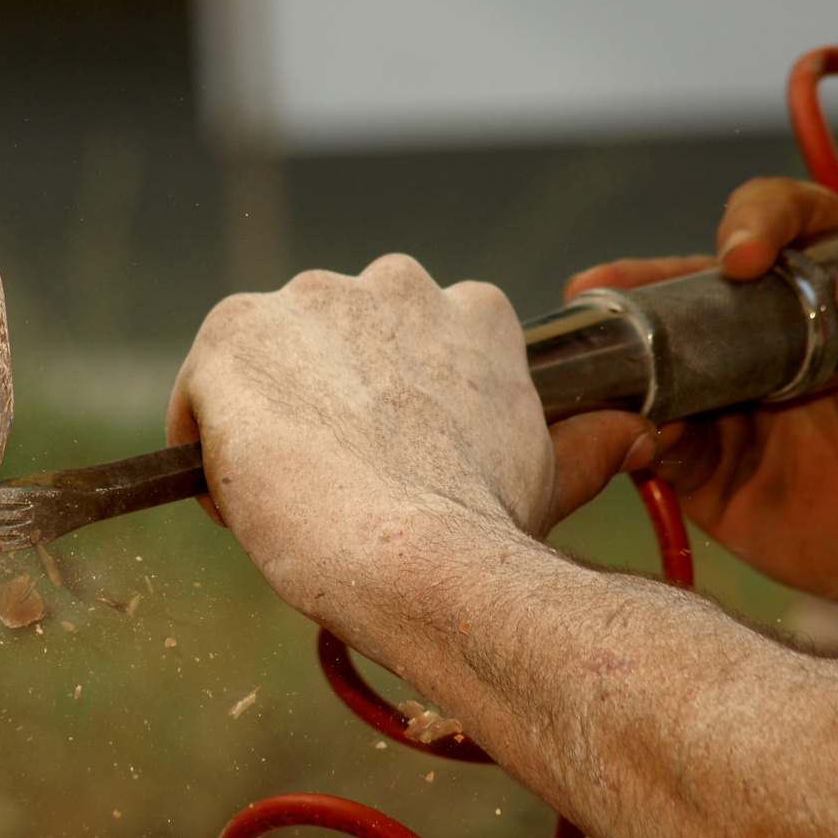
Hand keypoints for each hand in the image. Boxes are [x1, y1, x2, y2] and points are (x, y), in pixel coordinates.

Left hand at [166, 255, 651, 638]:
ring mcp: (309, 300)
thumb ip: (586, 439)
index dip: (386, 408)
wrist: (412, 555)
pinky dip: (207, 444)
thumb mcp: (549, 475)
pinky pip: (203, 394)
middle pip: (331, 344)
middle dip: (324, 405)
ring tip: (288, 498)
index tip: (385, 461)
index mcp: (468, 307)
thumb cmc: (483, 530)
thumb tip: (634, 428)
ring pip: (266, 365)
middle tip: (335, 484)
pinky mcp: (235, 332)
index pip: (404, 341)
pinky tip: (241, 497)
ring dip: (266, 422)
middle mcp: (390, 282)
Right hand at [566, 178, 837, 619]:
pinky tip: (622, 436)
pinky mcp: (704, 462)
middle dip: (638, 284)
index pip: (781, 219)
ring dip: (621, 362)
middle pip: (688, 288)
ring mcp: (726, 396)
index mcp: (829, 282)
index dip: (755, 222)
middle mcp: (763, 330)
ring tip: (589, 367)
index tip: (743, 257)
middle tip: (603, 291)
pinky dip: (630, 439)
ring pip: (657, 364)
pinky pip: (653, 444)